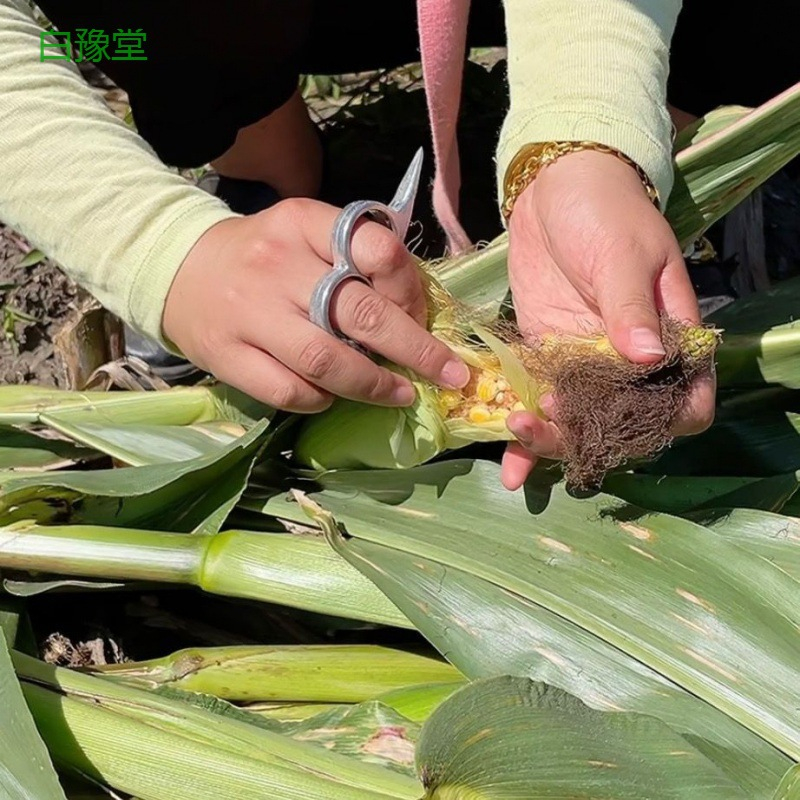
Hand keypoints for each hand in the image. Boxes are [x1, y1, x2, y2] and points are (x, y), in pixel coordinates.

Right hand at [163, 199, 469, 411]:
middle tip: (448, 373)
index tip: (424, 316)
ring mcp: (249, 313)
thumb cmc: (262, 256)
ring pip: (325, 360)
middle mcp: (276, 264)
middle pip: (360, 313)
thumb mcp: (307, 233)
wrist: (178, 270)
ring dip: (373, 384)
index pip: (376, 248)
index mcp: (303, 223)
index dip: (411, 289)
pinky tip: (334, 395)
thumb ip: (356, 258)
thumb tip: (417, 314)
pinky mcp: (226, 356)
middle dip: (416, 350)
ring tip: (400, 393)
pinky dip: (322, 400)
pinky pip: (288, 390)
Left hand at [500, 150, 715, 489]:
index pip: (686, 398)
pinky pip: (537, 402)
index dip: (669, 421)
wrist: (554, 189)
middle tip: (546, 424)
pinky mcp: (545, 359)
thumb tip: (647, 357)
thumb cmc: (605, 212)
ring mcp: (584, 364)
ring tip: (516, 433)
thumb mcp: (623, 254)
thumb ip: (631, 306)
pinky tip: (505, 460)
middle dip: (588, 436)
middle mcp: (629, 363)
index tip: (629, 426)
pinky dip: (523, 432)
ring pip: (576, 422)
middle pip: (622, 423)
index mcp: (668, 338)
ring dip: (549, 442)